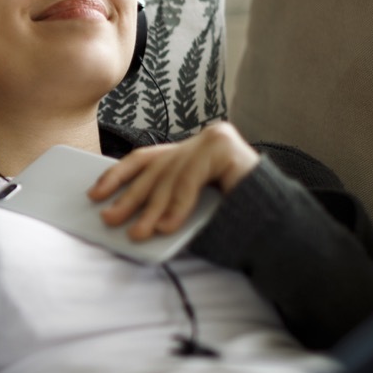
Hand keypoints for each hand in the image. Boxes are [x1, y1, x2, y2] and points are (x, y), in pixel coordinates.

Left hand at [87, 122, 260, 240]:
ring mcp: (214, 140)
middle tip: (110, 220)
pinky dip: (178, 205)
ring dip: (153, 209)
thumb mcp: (187, 208)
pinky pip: (192, 178)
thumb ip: (162, 202)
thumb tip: (119, 213)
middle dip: (130, 198)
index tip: (95, 194)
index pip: (145, 158)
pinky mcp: (226, 147)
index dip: (117, 175)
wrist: (277, 225)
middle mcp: (200, 140)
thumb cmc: (232, 220)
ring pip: (171, 176)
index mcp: (189, 152)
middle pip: (155, 170)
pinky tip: (167, 226)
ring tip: (140, 232)